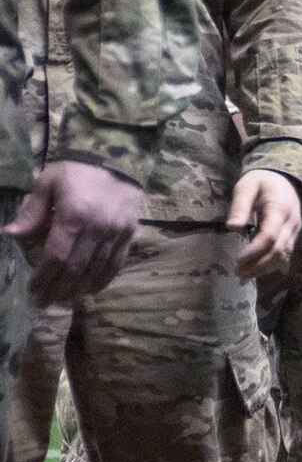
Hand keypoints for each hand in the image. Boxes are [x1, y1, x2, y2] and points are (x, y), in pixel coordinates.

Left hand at [7, 160, 144, 304]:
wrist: (120, 159)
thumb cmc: (77, 171)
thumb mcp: (48, 182)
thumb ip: (32, 210)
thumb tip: (12, 234)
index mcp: (74, 215)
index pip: (56, 256)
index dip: (43, 277)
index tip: (33, 290)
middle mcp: (97, 228)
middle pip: (76, 268)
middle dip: (58, 288)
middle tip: (45, 302)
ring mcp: (115, 233)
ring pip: (96, 269)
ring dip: (79, 289)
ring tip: (64, 300)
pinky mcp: (129, 234)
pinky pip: (117, 263)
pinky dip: (104, 279)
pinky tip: (91, 290)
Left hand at [227, 170, 301, 279]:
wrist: (286, 179)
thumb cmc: (263, 182)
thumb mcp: (247, 186)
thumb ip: (240, 205)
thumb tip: (232, 227)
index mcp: (279, 210)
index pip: (269, 236)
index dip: (254, 251)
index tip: (237, 259)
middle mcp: (291, 223)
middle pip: (278, 250)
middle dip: (258, 264)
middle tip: (237, 272)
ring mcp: (295, 231)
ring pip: (284, 256)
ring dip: (265, 268)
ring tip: (245, 274)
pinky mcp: (294, 236)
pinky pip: (286, 254)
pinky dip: (273, 265)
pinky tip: (259, 271)